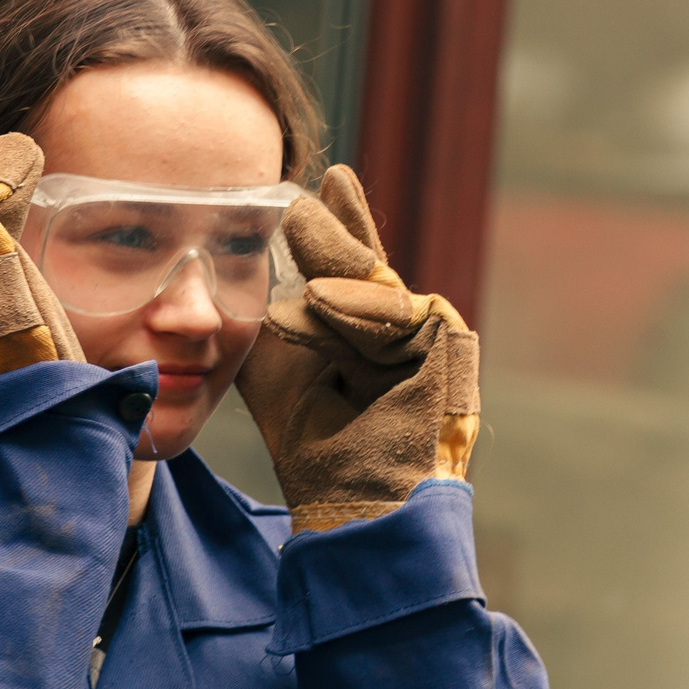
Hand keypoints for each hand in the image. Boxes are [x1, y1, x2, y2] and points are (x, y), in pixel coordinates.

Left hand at [233, 166, 479, 531]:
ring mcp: (430, 339)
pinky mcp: (451, 348)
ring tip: (297, 248)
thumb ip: (264, 317)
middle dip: (337, 230)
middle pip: (367, 269)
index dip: (338, 223)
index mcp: (365, 332)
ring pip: (376, 290)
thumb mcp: (273, 366)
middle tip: (301, 197)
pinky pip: (403, 313)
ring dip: (334, 276)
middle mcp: (402, 331)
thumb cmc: (313, 446)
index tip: (319, 182)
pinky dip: (359, 308)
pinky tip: (319, 300)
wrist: (350, 506)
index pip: (349, 269)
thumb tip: (236, 269)